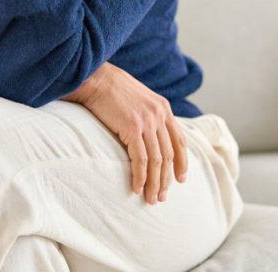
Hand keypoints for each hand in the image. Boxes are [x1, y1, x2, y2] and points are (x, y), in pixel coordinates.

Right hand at [73, 63, 188, 204]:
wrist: (95, 78)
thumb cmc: (112, 89)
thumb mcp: (139, 99)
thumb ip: (148, 115)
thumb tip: (149, 136)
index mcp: (163, 108)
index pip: (180, 140)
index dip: (182, 162)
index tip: (180, 180)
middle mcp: (159, 115)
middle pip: (169, 155)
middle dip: (166, 179)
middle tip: (161, 197)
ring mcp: (147, 121)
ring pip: (156, 161)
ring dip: (154, 183)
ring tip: (150, 199)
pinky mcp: (132, 128)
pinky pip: (140, 159)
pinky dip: (140, 177)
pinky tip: (136, 188)